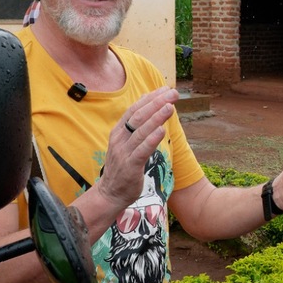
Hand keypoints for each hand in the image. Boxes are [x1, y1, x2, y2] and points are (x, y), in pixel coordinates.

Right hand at [91, 86, 177, 211]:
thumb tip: (149, 105)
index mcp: (118, 131)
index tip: (165, 89)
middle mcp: (119, 139)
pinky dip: (151, 139)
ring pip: (140, 131)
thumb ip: (136, 127)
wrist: (110, 193)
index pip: (134, 109)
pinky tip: (161, 131)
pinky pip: (141, 150)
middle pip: (138, 116)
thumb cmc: (123, 167)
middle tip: (172, 93)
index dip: (150, 98)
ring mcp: (123, 152)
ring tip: (170, 107)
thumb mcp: (126, 143)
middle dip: (156, 103)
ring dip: (156, 117)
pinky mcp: (130, 166)